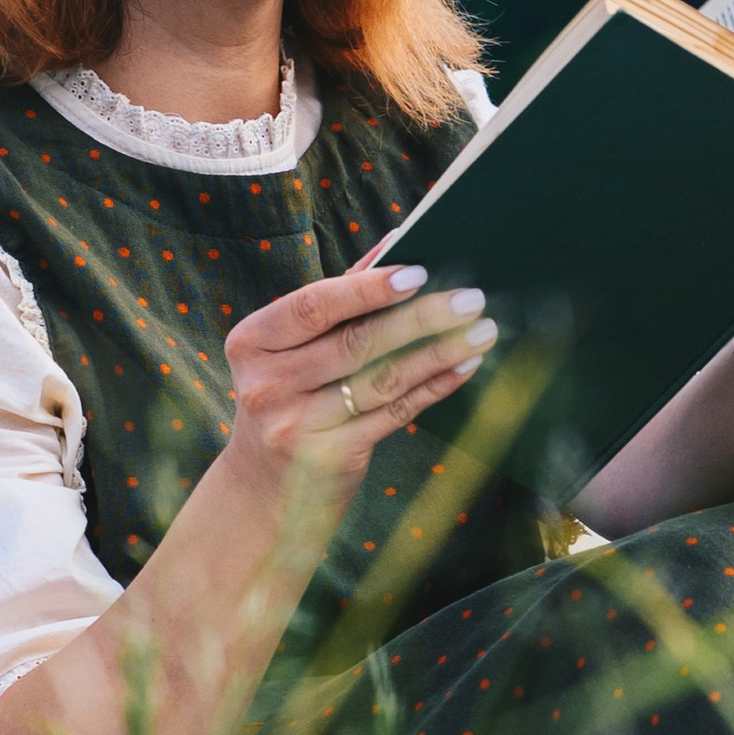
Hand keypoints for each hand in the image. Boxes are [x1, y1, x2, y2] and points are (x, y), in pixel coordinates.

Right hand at [218, 257, 496, 528]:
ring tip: (482, 330)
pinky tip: (464, 367)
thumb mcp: (291, 351)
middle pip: (355, 343)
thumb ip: (337, 300)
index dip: (366, 289)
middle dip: (420, 317)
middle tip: (471, 298)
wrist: (261, 490)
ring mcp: (294, 426)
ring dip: (439, 352)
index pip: (313, 306)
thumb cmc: (287, 399)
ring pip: (381, 379)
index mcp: (252, 342)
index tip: (418, 273)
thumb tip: (396, 244)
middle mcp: (265, 384)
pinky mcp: (328, 459)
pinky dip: (433, 387)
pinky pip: (393, 414)